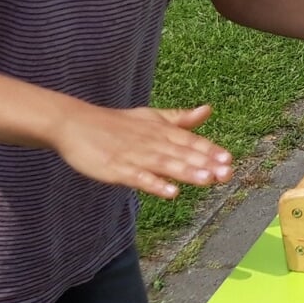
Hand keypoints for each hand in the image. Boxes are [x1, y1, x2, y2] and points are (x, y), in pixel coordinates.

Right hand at [51, 104, 234, 199]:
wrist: (74, 123)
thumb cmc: (116, 123)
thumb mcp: (151, 117)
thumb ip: (180, 119)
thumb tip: (208, 110)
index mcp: (161, 131)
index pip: (190, 141)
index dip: (210, 151)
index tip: (229, 160)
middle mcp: (151, 142)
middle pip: (182, 154)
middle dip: (205, 164)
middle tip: (227, 173)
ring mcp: (134, 155)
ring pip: (164, 164)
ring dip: (186, 172)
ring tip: (208, 180)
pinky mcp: (116, 168)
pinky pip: (139, 177)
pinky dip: (155, 184)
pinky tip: (171, 192)